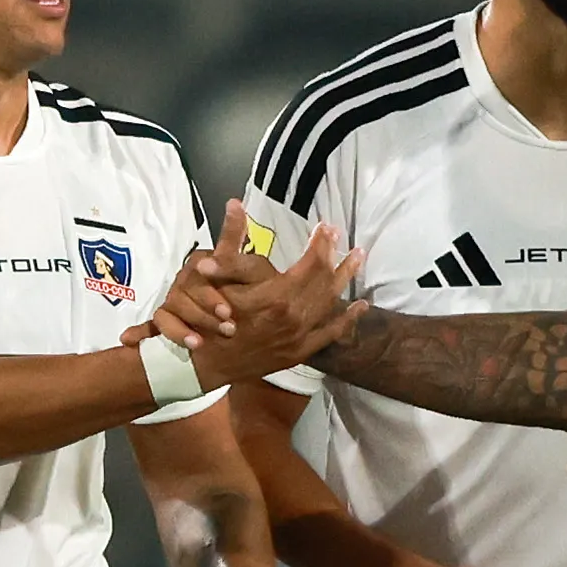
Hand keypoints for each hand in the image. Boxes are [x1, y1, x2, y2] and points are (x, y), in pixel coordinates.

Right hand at [150, 201, 365, 384]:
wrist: (206, 362)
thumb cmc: (208, 317)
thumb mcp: (217, 276)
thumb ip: (231, 240)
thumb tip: (235, 204)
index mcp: (277, 296)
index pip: (311, 263)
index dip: (320, 243)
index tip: (325, 226)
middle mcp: (294, 317)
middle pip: (324, 280)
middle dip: (334, 254)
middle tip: (339, 235)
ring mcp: (299, 337)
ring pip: (331, 303)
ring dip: (345, 278)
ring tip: (357, 257)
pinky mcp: (299, 352)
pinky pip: (331, 333)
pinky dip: (347, 318)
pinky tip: (360, 306)